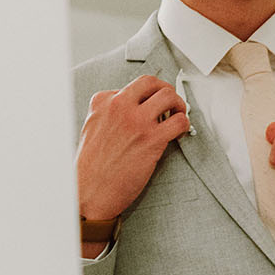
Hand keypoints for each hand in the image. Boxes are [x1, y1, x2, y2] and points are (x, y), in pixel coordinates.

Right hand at [76, 75, 189, 222]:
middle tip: (171, 103)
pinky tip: (179, 132)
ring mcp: (136, 121)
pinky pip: (179, 121)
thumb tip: (130, 107)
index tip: (151, 105)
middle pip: (152, 83)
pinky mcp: (151, 139)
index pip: (132, 86)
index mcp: (103, 102)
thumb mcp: (91, 127)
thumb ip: (108, 112)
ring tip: (177, 116)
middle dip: (166, 90)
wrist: (89, 192)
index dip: (146, 96)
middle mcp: (119, 106)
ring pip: (169, 96)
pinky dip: (184, 124)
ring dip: (179, 104)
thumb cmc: (91, 167)